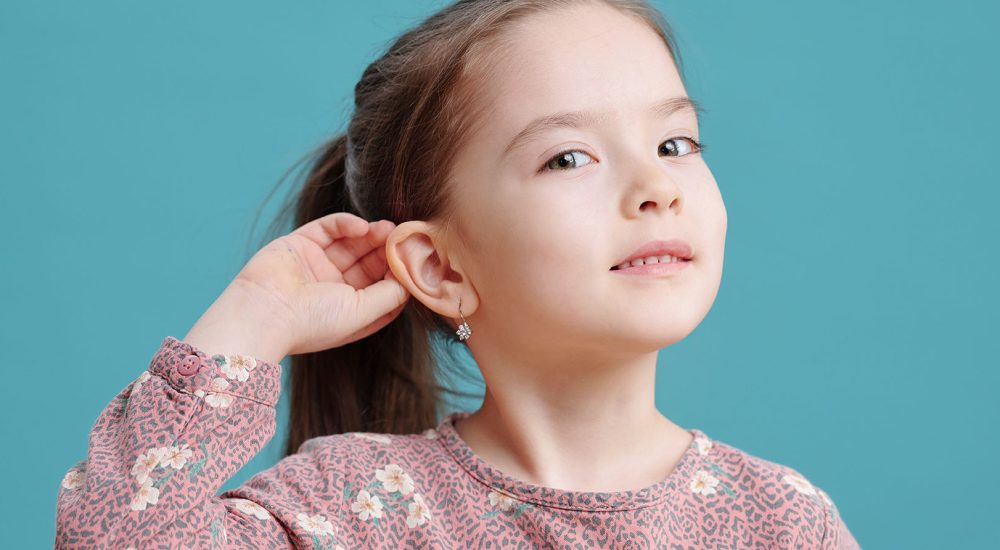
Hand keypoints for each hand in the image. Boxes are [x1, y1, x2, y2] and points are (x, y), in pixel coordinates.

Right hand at [183, 212, 410, 362]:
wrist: (262, 312)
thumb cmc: (313, 321)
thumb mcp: (362, 313)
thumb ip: (390, 295)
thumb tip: (410, 279)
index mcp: (349, 310)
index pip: (382, 288)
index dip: (398, 273)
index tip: (413, 261)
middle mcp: (334, 288)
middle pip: (369, 263)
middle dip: (386, 250)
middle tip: (402, 237)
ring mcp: (317, 265)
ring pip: (352, 244)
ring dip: (372, 234)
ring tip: (387, 228)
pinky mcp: (300, 243)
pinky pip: (329, 228)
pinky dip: (347, 224)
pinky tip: (362, 227)